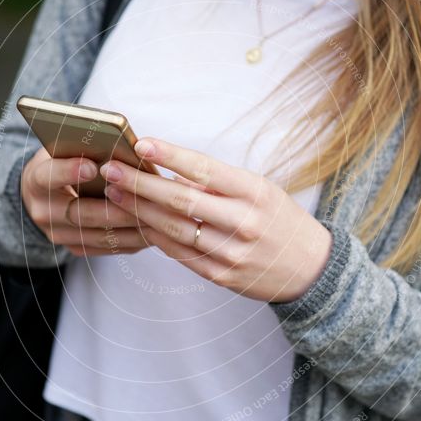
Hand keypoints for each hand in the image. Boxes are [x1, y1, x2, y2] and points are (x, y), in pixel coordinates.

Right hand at [20, 147, 150, 255]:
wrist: (45, 192)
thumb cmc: (64, 160)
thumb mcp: (65, 147)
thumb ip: (85, 147)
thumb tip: (123, 148)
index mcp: (36, 180)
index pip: (48, 176)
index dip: (69, 172)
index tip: (92, 166)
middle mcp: (44, 212)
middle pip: (81, 213)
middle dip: (114, 206)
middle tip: (142, 198)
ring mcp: (59, 234)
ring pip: (99, 235)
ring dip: (130, 226)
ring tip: (157, 215)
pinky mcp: (76, 248)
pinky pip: (108, 248)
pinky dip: (133, 239)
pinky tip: (153, 229)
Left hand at [98, 138, 332, 301]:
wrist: (310, 268)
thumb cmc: (279, 220)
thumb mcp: (260, 190)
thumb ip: (218, 183)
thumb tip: (171, 173)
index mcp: (254, 192)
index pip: (205, 169)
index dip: (170, 156)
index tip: (141, 144)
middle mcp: (244, 222)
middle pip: (181, 200)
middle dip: (140, 184)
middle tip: (111, 170)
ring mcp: (232, 252)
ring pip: (175, 228)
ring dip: (139, 210)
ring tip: (114, 194)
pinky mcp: (222, 275)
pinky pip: (181, 253)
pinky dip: (157, 236)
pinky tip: (138, 222)